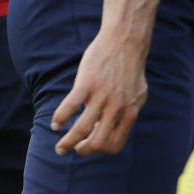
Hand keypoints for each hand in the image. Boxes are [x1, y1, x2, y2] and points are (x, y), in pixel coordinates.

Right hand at [51, 31, 147, 156]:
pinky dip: (59, 119)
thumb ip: (128, 114)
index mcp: (129, 113)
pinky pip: (69, 107)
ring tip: (59, 147)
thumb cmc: (131, 68)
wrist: (125, 41)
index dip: (99, 151)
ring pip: (80, 129)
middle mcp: (116, 108)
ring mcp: (101, 96)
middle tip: (72, 149)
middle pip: (96, 143)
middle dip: (82, 151)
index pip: (114, 145)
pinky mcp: (86, 83)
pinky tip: (55, 123)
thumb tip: (116, 130)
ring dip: (66, 143)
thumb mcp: (138, 95)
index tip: (89, 147)